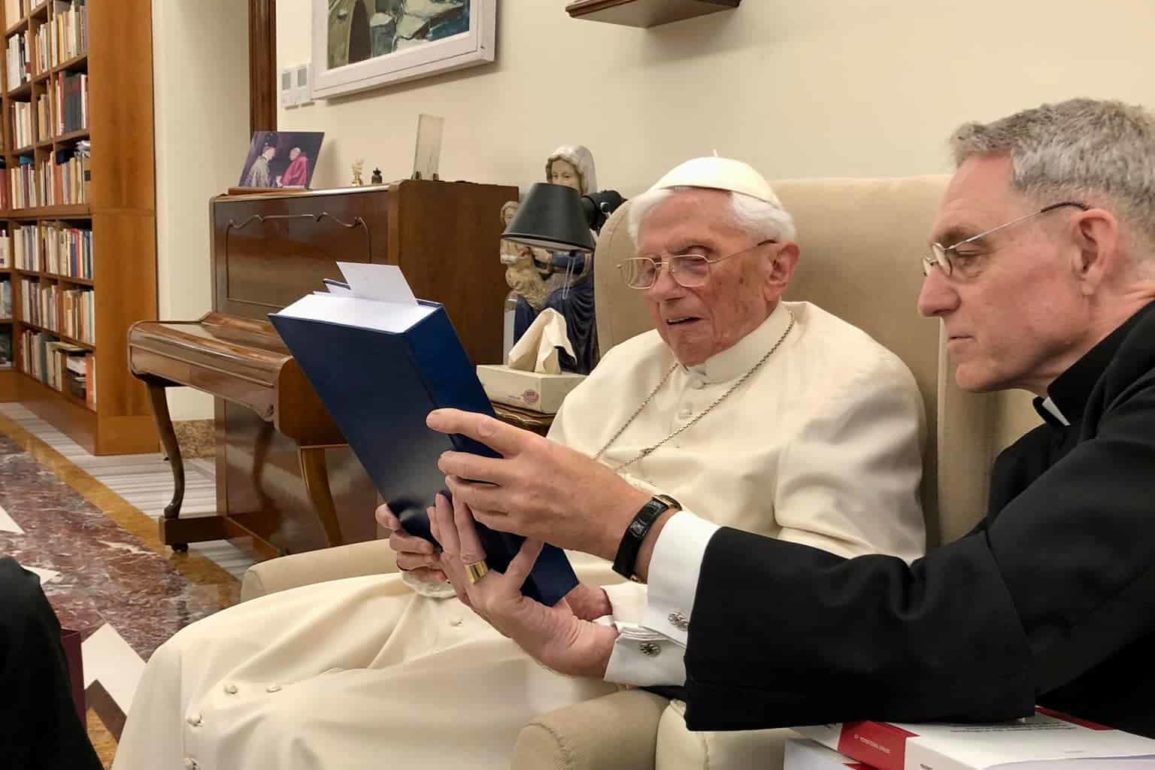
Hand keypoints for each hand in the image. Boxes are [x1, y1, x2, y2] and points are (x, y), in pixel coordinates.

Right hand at [376, 503, 444, 583]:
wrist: (461, 551)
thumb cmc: (449, 522)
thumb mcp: (444, 511)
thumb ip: (439, 506)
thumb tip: (443, 495)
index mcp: (403, 518)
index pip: (383, 514)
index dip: (386, 518)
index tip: (396, 522)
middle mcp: (400, 537)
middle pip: (395, 541)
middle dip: (411, 543)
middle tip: (429, 546)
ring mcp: (406, 555)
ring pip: (403, 559)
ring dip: (419, 559)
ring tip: (436, 558)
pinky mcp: (415, 571)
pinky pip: (417, 575)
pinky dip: (429, 575)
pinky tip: (442, 575)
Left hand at [427, 409, 650, 560]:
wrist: (613, 519)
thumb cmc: (594, 481)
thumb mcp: (562, 452)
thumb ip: (529, 450)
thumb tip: (502, 447)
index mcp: (533, 448)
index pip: (482, 429)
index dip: (453, 421)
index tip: (434, 419)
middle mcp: (520, 474)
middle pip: (466, 466)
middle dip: (449, 462)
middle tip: (446, 461)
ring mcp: (517, 504)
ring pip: (469, 495)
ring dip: (458, 487)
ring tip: (457, 482)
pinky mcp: (519, 527)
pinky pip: (485, 518)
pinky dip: (476, 510)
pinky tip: (478, 505)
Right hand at [428, 491, 616, 678]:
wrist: (559, 640)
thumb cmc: (537, 605)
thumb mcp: (511, 578)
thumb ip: (499, 558)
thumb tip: (499, 519)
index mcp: (470, 589)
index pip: (448, 554)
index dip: (440, 528)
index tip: (438, 502)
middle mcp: (472, 595)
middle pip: (452, 551)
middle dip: (447, 520)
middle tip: (446, 492)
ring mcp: (485, 600)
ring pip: (469, 555)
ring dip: (467, 525)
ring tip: (469, 502)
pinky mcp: (505, 603)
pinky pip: (515, 569)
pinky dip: (526, 550)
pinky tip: (534, 535)